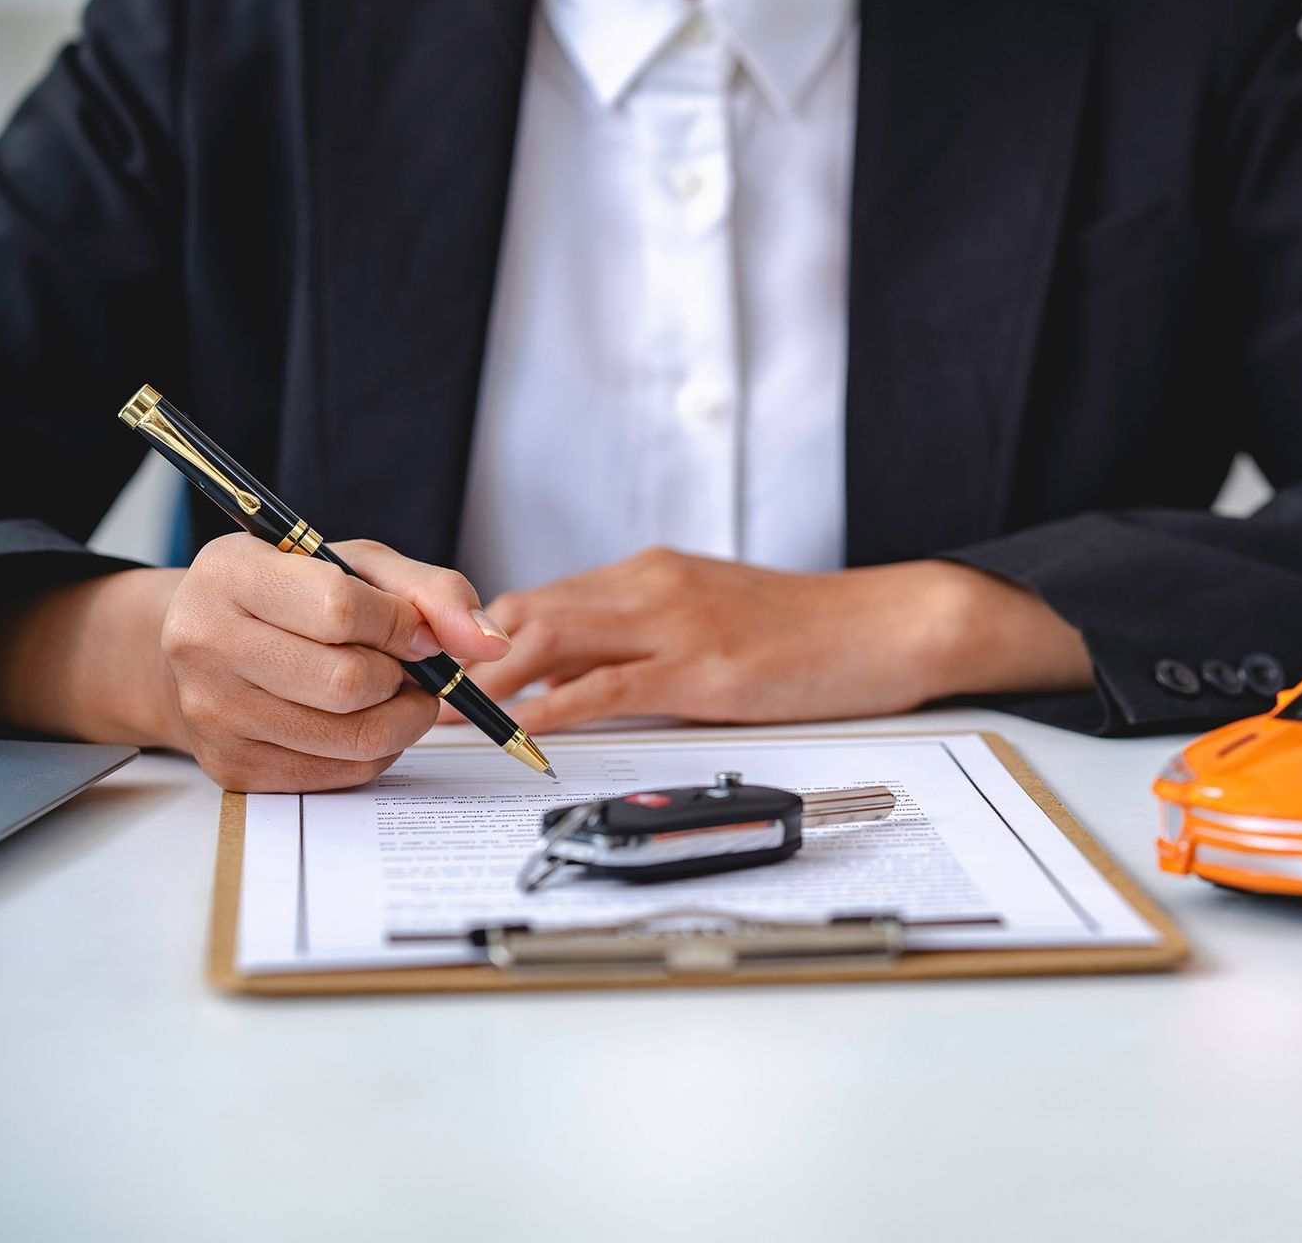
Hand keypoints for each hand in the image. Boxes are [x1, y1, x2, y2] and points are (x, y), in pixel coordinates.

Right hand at [0, 537, 511, 791]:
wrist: (204, 646)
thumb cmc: (290, 596)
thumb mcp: (358, 565)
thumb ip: (431, 591)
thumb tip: (489, 641)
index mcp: (231, 573)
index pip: (340, 610)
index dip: (402, 624)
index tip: (416, 630)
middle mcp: (205, 642)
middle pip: (350, 682)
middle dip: (404, 677)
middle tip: (407, 665)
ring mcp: (213, 712)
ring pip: (354, 737)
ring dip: (402, 717)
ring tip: (394, 690)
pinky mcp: (232, 767)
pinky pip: (342, 772)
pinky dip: (377, 749)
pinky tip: (363, 717)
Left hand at [447, 549, 1091, 733]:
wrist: (888, 624)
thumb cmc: (808, 631)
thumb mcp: (716, 618)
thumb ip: (649, 638)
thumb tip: (585, 679)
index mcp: (651, 572)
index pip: (540, 598)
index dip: (478, 634)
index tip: (437, 669)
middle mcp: (652, 586)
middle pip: (526, 611)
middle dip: (462, 653)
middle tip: (413, 694)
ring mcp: (677, 625)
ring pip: (552, 639)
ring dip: (486, 680)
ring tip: (439, 715)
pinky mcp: (705, 670)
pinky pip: (609, 686)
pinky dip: (552, 707)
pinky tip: (517, 729)